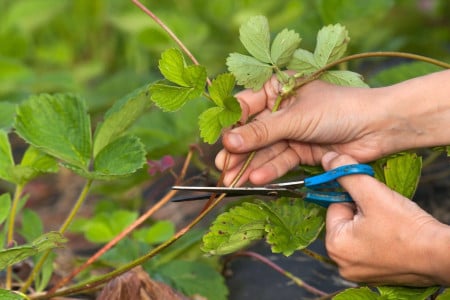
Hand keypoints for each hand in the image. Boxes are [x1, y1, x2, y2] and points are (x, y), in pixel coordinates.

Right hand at [216, 77, 389, 184]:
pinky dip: (270, 170)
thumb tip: (228, 141)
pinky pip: (281, 160)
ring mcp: (292, 132)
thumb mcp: (295, 118)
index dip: (231, 125)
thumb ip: (261, 132)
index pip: (246, 106)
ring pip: (265, 150)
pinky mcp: (302, 151)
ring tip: (233, 180)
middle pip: (253, 132)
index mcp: (278, 89)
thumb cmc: (337, 109)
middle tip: (222, 168)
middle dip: (238, 151)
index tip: (219, 142)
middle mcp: (282, 110)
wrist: (377, 128)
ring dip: (250, 165)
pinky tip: (256, 179)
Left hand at [322, 151, 449, 285]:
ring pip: (358, 232)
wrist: (440, 254)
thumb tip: (327, 159)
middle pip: (346, 221)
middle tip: (385, 215)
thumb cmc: (406, 227)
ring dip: (372, 224)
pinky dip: (380, 238)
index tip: (375, 204)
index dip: (356, 199)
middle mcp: (341, 263)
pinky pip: (370, 246)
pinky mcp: (374, 275)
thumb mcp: (372, 193)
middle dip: (363, 212)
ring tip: (392, 226)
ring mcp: (358, 272)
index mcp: (334, 246)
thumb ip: (346, 173)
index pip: (335, 206)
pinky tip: (395, 238)